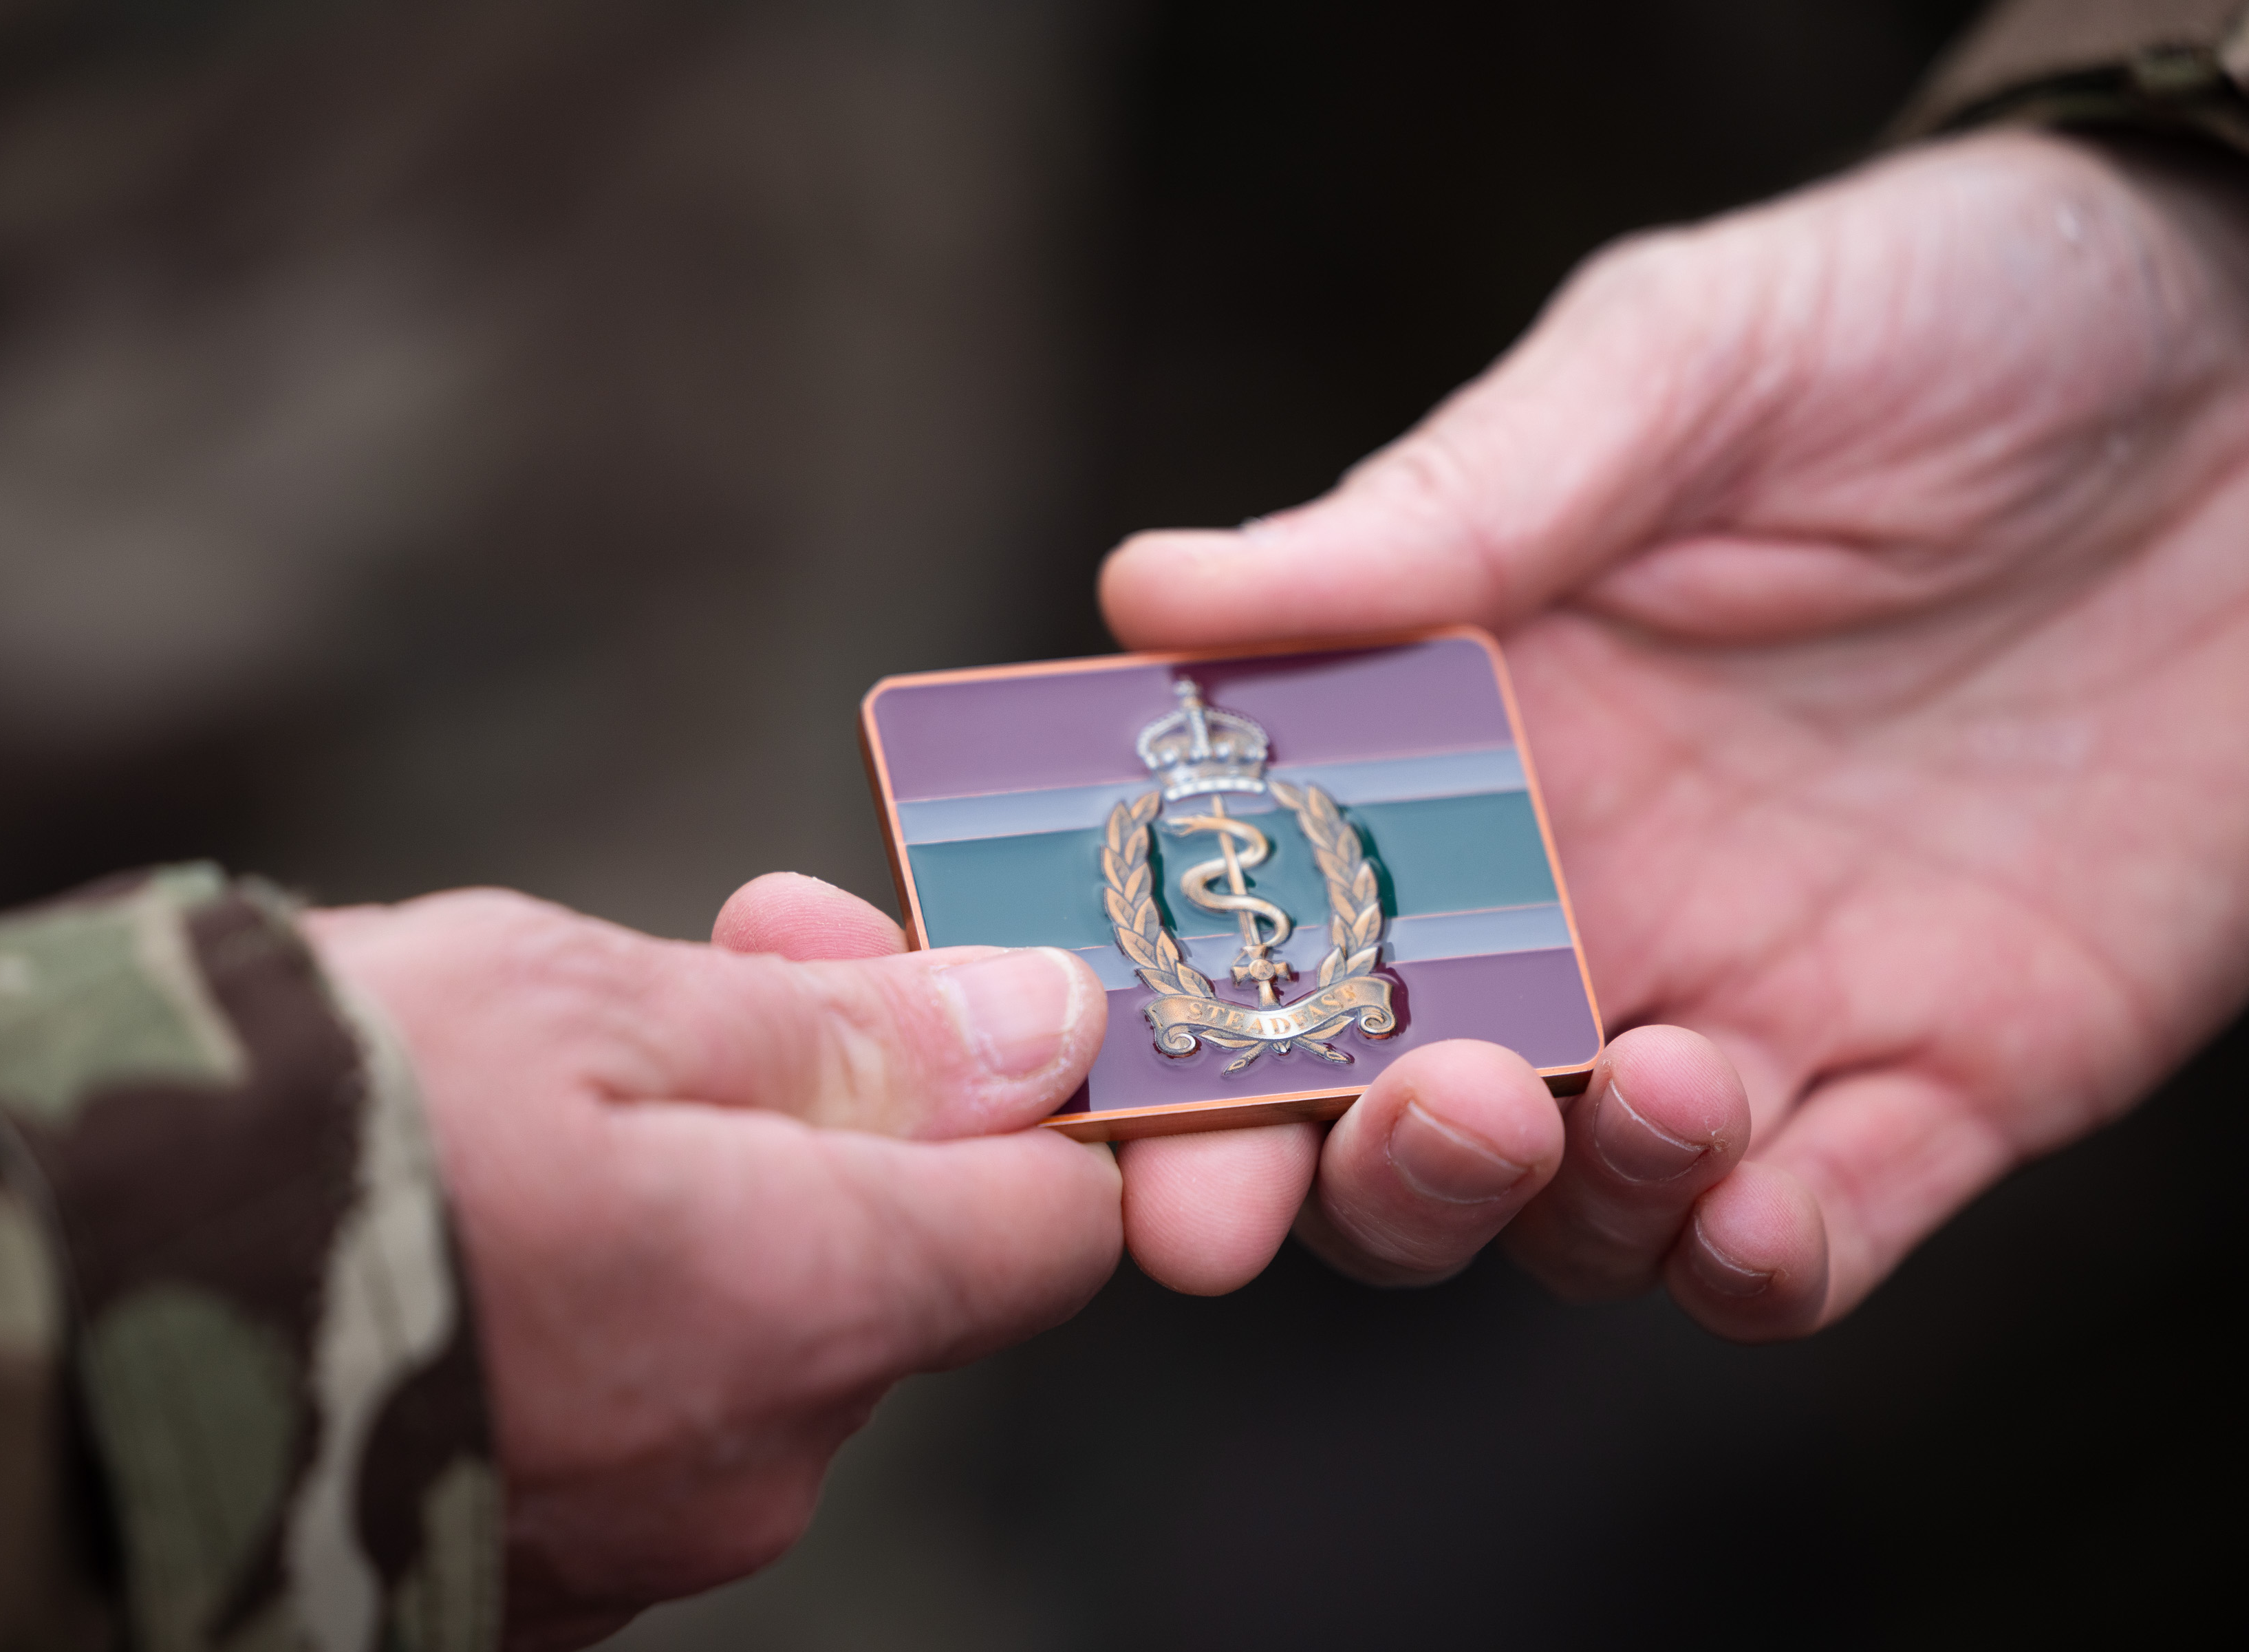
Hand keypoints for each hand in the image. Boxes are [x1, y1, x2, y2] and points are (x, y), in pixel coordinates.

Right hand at [307, 881, 1113, 1649]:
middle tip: (696, 966)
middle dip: (822, 1116)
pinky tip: (465, 1223)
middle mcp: (746, 1470)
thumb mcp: (579, 1002)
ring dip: (693, 1202)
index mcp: (800, 1313)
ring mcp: (631, 1550)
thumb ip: (841, 1038)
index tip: (919, 990)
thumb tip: (1039, 1030)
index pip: (1053, 1227)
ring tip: (525, 1091)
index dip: (1016, 1094)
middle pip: (887, 1274)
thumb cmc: (294, 1131)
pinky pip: (628, 1419)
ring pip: (745, 1342)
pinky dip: (595, 1312)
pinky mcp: (521, 1581)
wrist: (11, 1331)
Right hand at [1098, 129, 2248, 1335]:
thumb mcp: (1675, 369)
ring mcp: (1754, 999)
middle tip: (1341, 1155)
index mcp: (1468, 736)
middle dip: (1335, 1177)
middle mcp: (1580, 896)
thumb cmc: (1941, 319)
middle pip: (1386, 1115)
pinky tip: (1756, 1213)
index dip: (1157, 1017)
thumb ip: (1438, 509)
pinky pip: (1811, 1242)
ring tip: (1648, 1081)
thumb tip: (1144, 588)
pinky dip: (1754, 1266)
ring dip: (1557, 1204)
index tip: (1091, 1074)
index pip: (1261, 915)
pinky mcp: (1945, 1078)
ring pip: (1577, 1211)